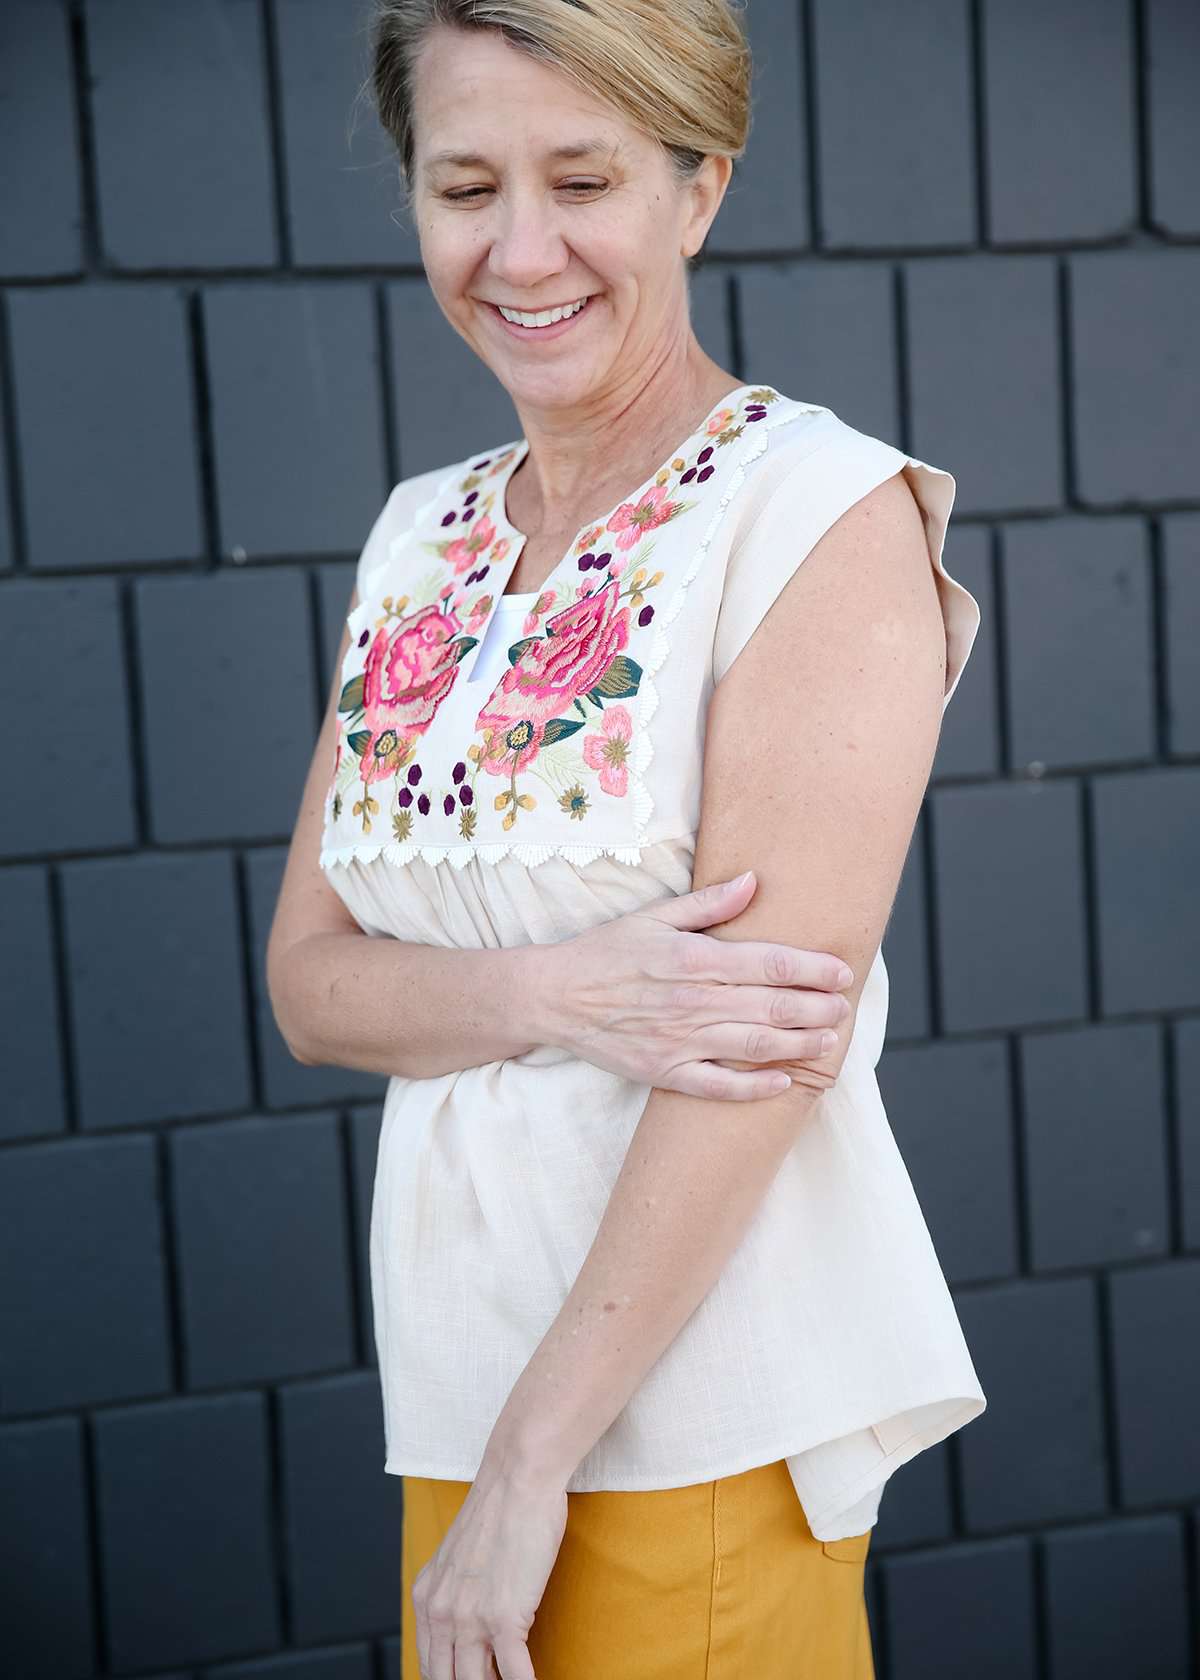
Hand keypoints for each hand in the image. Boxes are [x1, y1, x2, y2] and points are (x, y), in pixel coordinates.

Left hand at [411, 1458, 566, 1679]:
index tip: (468, 1678)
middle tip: (492, 1679)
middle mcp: (440, 1613)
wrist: (518, 1478)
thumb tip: (467, 1627)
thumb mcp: (457, 1556)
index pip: (429, 1665)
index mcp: (426, 1598)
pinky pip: (514, 1674)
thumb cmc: (498, 1510)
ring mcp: (470, 1618)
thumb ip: (453, 1592)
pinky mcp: (504, 1617)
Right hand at [533, 869, 853, 1099]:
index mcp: (692, 958)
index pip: (767, 963)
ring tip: (830, 1042)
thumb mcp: (653, 916)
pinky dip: (753, 1086)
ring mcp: (679, 1040)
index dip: (811, 969)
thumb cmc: (604, 952)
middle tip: (846, 1008)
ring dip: (798, 1044)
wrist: (552, 998)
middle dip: (816, 1008)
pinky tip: (783, 1081)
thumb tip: (754, 882)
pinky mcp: (665, 1071)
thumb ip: (708, 903)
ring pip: (753, 1044)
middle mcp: (691, 1000)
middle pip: (770, 1005)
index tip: (841, 972)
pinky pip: (718, 1084)